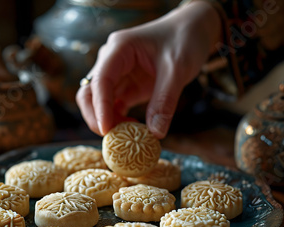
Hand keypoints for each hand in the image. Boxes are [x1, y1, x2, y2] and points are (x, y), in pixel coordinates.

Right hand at [76, 1, 221, 138]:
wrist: (194, 30)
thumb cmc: (184, 40)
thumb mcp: (178, 69)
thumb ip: (165, 100)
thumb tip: (155, 133)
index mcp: (119, 49)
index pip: (101, 80)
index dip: (100, 107)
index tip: (106, 130)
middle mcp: (111, 61)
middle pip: (89, 93)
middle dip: (96, 117)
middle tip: (113, 139)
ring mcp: (118, 74)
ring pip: (99, 103)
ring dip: (109, 121)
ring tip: (129, 135)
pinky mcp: (127, 86)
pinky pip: (114, 107)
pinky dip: (119, 121)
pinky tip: (135, 128)